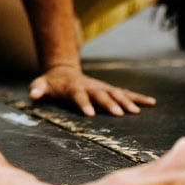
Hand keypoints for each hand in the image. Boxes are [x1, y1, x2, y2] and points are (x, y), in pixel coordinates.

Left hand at [29, 64, 156, 116]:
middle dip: (110, 104)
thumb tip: (32, 95)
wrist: (64, 70)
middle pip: (101, 95)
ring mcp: (101, 87)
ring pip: (116, 93)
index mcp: (74, 88)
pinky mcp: (109, 88)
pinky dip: (138, 97)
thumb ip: (37, 89)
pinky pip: (126, 92)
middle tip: (119, 114)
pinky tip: (152, 103)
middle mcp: (91, 86)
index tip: (90, 114)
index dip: (83, 104)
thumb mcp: (41, 84)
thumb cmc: (52, 82)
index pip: (79, 96)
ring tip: (136, 112)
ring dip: (126, 101)